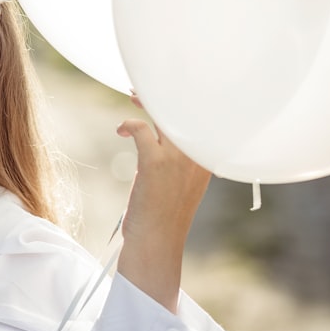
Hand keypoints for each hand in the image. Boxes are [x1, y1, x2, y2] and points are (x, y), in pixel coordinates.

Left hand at [115, 95, 210, 311]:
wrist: (156, 242)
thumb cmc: (164, 215)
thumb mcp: (181, 184)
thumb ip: (181, 160)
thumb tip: (160, 136)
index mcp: (207, 160)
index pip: (205, 120)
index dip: (188, 101)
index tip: (172, 91)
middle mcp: (197, 156)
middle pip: (186, 111)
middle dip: (167, 94)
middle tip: (148, 88)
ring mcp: (178, 159)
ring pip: (164, 116)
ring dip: (147, 102)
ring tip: (134, 96)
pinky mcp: (155, 163)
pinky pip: (141, 129)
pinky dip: (129, 123)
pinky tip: (121, 130)